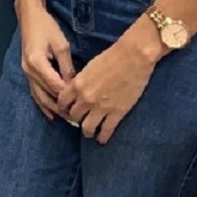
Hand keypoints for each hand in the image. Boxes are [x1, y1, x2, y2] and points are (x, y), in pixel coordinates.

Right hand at [19, 2, 74, 121]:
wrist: (29, 17)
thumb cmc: (47, 27)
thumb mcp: (61, 45)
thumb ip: (67, 67)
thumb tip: (75, 86)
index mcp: (37, 63)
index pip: (56, 86)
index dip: (69, 97)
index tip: (84, 105)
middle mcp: (29, 71)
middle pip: (47, 95)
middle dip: (62, 108)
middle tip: (79, 119)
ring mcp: (26, 73)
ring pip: (40, 97)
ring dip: (53, 109)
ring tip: (67, 120)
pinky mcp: (27, 72)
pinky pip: (35, 93)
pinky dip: (43, 105)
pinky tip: (51, 115)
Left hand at [56, 26, 161, 143]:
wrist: (133, 57)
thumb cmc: (112, 57)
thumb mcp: (89, 68)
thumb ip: (81, 81)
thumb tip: (78, 91)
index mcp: (77, 85)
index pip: (62, 102)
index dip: (64, 107)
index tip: (68, 109)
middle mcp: (85, 98)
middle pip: (74, 116)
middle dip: (76, 119)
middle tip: (81, 120)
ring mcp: (101, 108)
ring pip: (87, 127)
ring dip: (87, 131)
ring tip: (90, 133)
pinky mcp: (117, 113)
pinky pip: (106, 131)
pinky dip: (102, 137)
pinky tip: (102, 140)